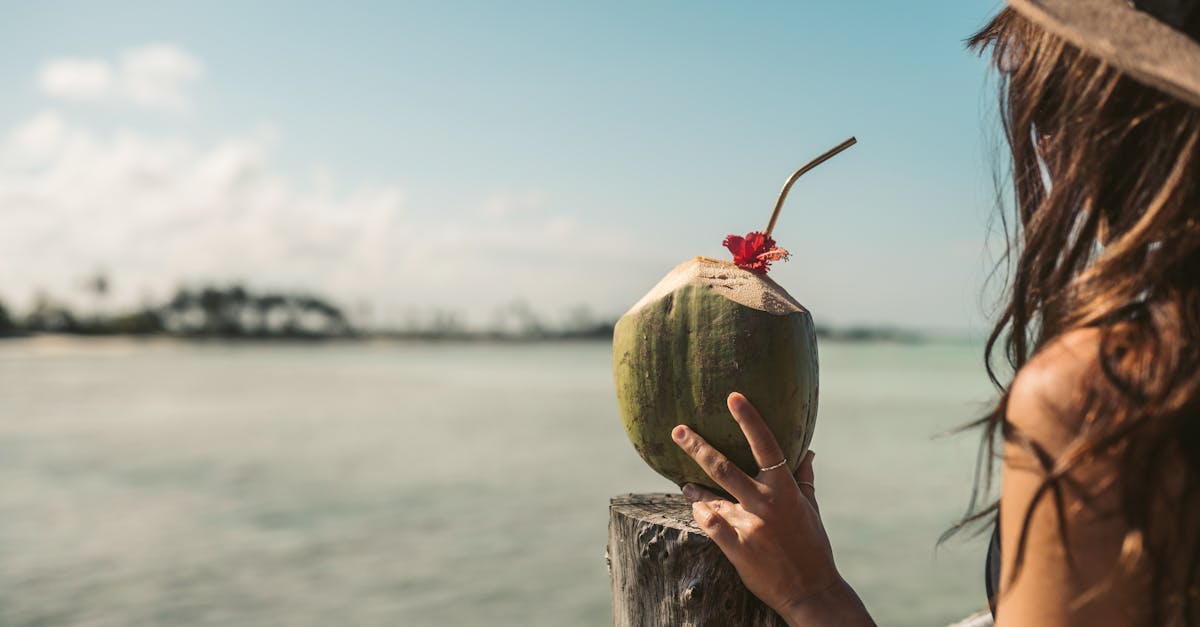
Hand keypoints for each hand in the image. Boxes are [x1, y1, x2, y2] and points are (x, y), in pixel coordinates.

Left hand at [672, 392, 873, 625]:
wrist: (811, 590)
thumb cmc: (812, 546)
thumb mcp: (811, 509)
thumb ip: (804, 478)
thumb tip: (808, 451)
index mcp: (786, 489)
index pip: (767, 445)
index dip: (749, 419)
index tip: (733, 397)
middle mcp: (766, 503)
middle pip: (725, 467)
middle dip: (698, 446)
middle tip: (678, 430)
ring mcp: (750, 526)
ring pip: (711, 496)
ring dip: (694, 487)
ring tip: (684, 484)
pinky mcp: (737, 548)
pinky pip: (710, 525)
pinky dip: (701, 515)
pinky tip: (696, 509)